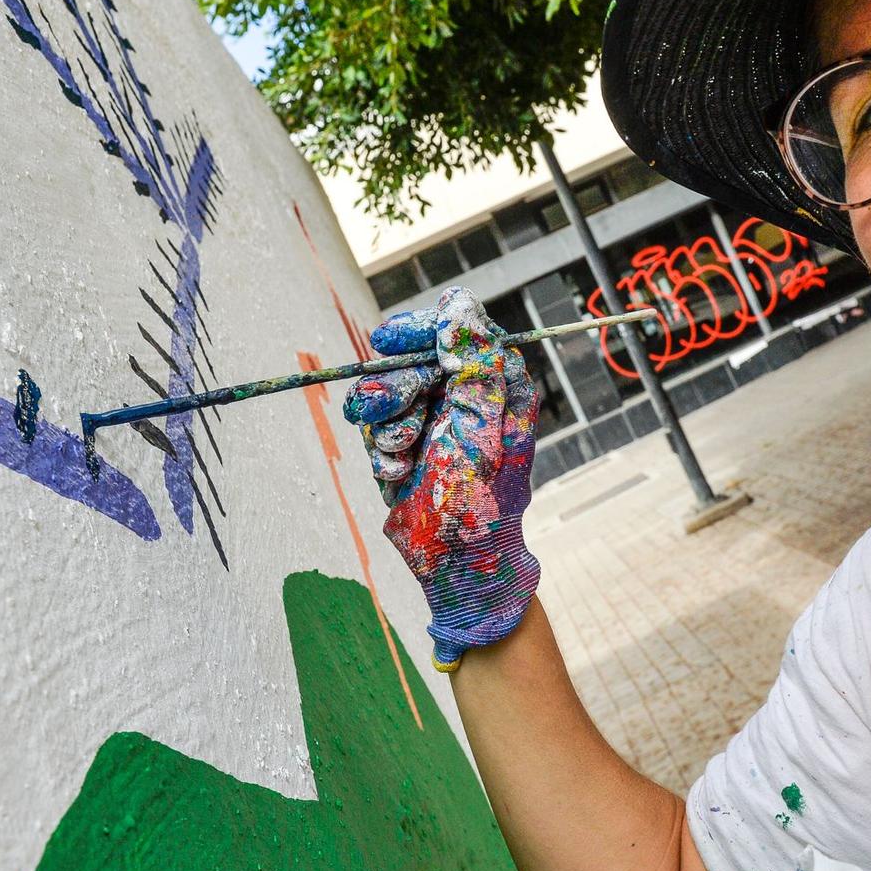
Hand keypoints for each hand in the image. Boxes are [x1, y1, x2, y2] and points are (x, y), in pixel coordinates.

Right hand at [342, 287, 541, 670]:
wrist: (457, 565)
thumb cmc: (481, 503)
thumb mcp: (480, 429)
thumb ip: (472, 363)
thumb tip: (457, 305)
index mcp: (498, 382)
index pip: (455, 324)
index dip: (418, 329)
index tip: (387, 342)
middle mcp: (465, 393)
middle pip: (408, 353)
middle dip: (393, 387)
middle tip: (401, 424)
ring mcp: (432, 416)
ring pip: (381, 387)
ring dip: (385, 424)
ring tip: (403, 457)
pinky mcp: (405, 441)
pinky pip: (373, 425)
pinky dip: (381, 450)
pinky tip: (399, 475)